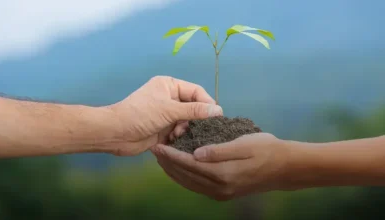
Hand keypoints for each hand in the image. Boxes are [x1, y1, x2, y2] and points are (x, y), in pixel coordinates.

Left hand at [104, 76, 222, 155]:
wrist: (116, 133)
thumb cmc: (140, 115)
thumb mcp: (168, 109)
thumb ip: (194, 110)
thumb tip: (218, 110)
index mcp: (170, 85)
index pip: (196, 91)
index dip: (207, 103)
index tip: (217, 117)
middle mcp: (169, 98)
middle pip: (193, 107)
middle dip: (195, 118)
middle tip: (197, 128)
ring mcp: (167, 114)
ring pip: (188, 121)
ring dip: (186, 129)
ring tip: (178, 134)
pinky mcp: (164, 129)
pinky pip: (180, 132)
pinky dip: (180, 136)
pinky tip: (173, 140)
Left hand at [151, 133, 289, 200]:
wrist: (285, 168)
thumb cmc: (267, 149)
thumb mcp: (244, 144)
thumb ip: (219, 150)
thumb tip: (195, 153)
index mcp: (223, 174)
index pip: (189, 164)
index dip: (172, 155)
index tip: (159, 146)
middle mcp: (219, 188)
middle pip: (186, 176)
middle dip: (168, 163)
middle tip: (155, 151)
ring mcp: (221, 193)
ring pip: (190, 183)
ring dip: (174, 172)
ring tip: (162, 159)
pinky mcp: (224, 193)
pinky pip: (197, 186)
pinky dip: (185, 177)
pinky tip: (179, 169)